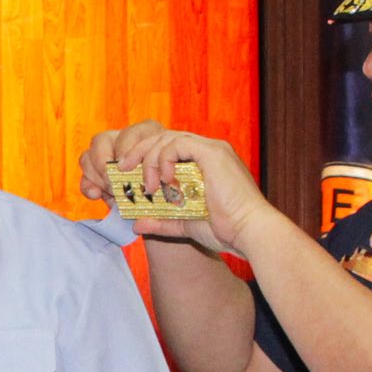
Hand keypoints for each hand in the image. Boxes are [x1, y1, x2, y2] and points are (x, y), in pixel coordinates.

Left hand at [80, 121, 273, 257]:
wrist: (249, 233)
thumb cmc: (225, 230)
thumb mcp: (185, 225)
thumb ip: (161, 221)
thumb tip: (136, 223)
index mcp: (203, 164)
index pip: (167, 148)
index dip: (144, 157)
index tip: (127, 175)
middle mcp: (208, 151)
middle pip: (163, 137)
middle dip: (139, 152)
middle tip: (123, 170)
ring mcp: (212, 150)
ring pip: (167, 137)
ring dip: (149, 159)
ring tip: (146, 184)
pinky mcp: (213, 153)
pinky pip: (179, 143)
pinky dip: (164, 157)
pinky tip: (163, 180)